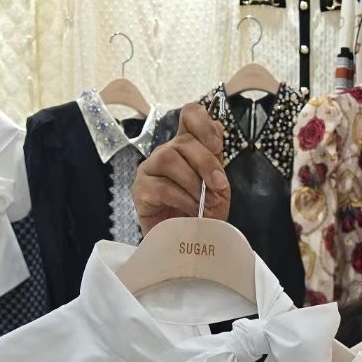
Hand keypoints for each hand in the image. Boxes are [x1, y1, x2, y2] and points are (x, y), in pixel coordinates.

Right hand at [133, 103, 230, 234]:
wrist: (189, 246)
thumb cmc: (202, 215)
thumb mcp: (218, 187)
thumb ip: (216, 161)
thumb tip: (217, 135)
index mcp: (186, 146)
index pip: (190, 115)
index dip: (204, 124)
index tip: (217, 146)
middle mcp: (166, 153)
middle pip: (183, 141)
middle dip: (206, 164)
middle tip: (219, 187)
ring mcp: (150, 170)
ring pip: (169, 159)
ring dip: (193, 182)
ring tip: (206, 203)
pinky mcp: (141, 191)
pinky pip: (161, 186)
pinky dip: (182, 199)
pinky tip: (192, 211)